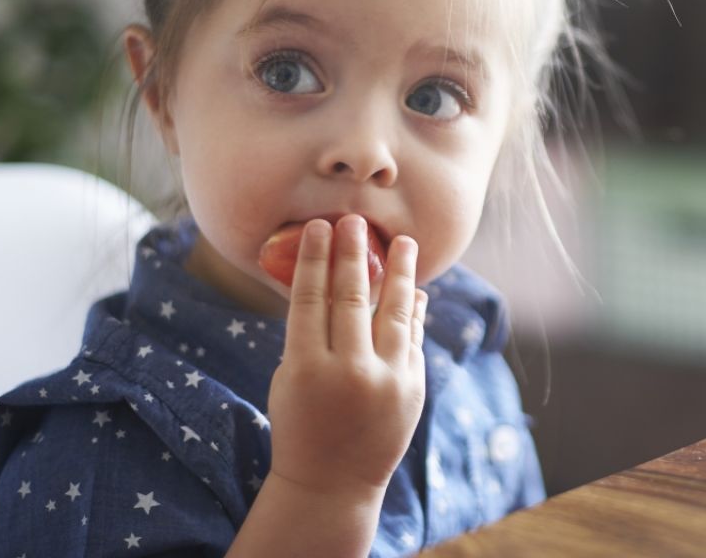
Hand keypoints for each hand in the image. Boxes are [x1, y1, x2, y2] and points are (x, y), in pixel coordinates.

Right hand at [265, 214, 426, 497]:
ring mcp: (386, 381)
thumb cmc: (301, 424)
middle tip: (355, 221)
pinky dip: (414, 312)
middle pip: (352, 298)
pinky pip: (413, 338)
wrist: (332, 483)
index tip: (320, 227)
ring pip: (395, 313)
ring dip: (400, 273)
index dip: (315, 259)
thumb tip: (334, 282)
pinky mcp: (412, 389)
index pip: (310, 299)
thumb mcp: (290, 380)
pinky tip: (415, 289)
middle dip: (354, 254)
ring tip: (404, 242)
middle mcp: (348, 372)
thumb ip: (310, 335)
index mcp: (305, 368)